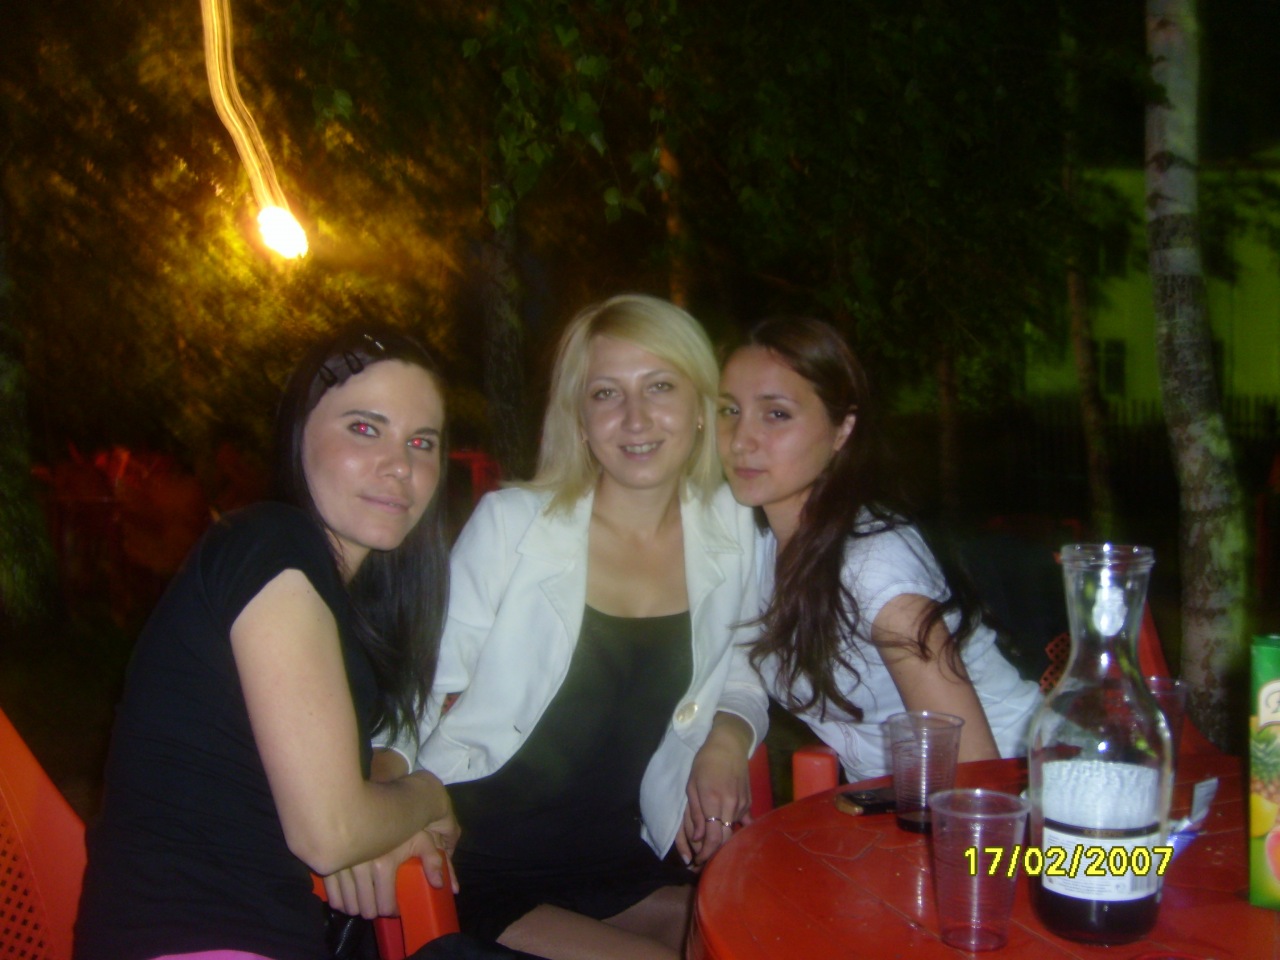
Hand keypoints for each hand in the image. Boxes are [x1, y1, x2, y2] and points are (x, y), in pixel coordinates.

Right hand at [324, 805, 459, 917]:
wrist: (371, 795)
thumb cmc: (402, 817)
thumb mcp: (422, 836)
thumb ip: (434, 860)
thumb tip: (441, 885)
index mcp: (383, 863)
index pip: (386, 903)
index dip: (392, 910)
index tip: (396, 907)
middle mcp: (360, 866)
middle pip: (365, 907)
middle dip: (374, 911)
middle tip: (380, 906)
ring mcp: (341, 864)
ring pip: (346, 903)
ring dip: (355, 907)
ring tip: (365, 902)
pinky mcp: (327, 859)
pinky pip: (330, 892)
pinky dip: (338, 900)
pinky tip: (345, 900)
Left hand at [676, 714, 752, 867]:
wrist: (728, 745)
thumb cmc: (705, 763)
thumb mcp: (692, 786)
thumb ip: (694, 814)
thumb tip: (698, 839)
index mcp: (713, 802)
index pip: (713, 838)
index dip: (706, 854)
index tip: (697, 862)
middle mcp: (731, 806)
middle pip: (726, 840)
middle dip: (714, 854)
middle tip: (703, 861)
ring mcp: (742, 804)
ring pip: (734, 832)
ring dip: (724, 843)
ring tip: (712, 848)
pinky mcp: (749, 801)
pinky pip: (743, 822)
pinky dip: (736, 830)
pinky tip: (731, 836)